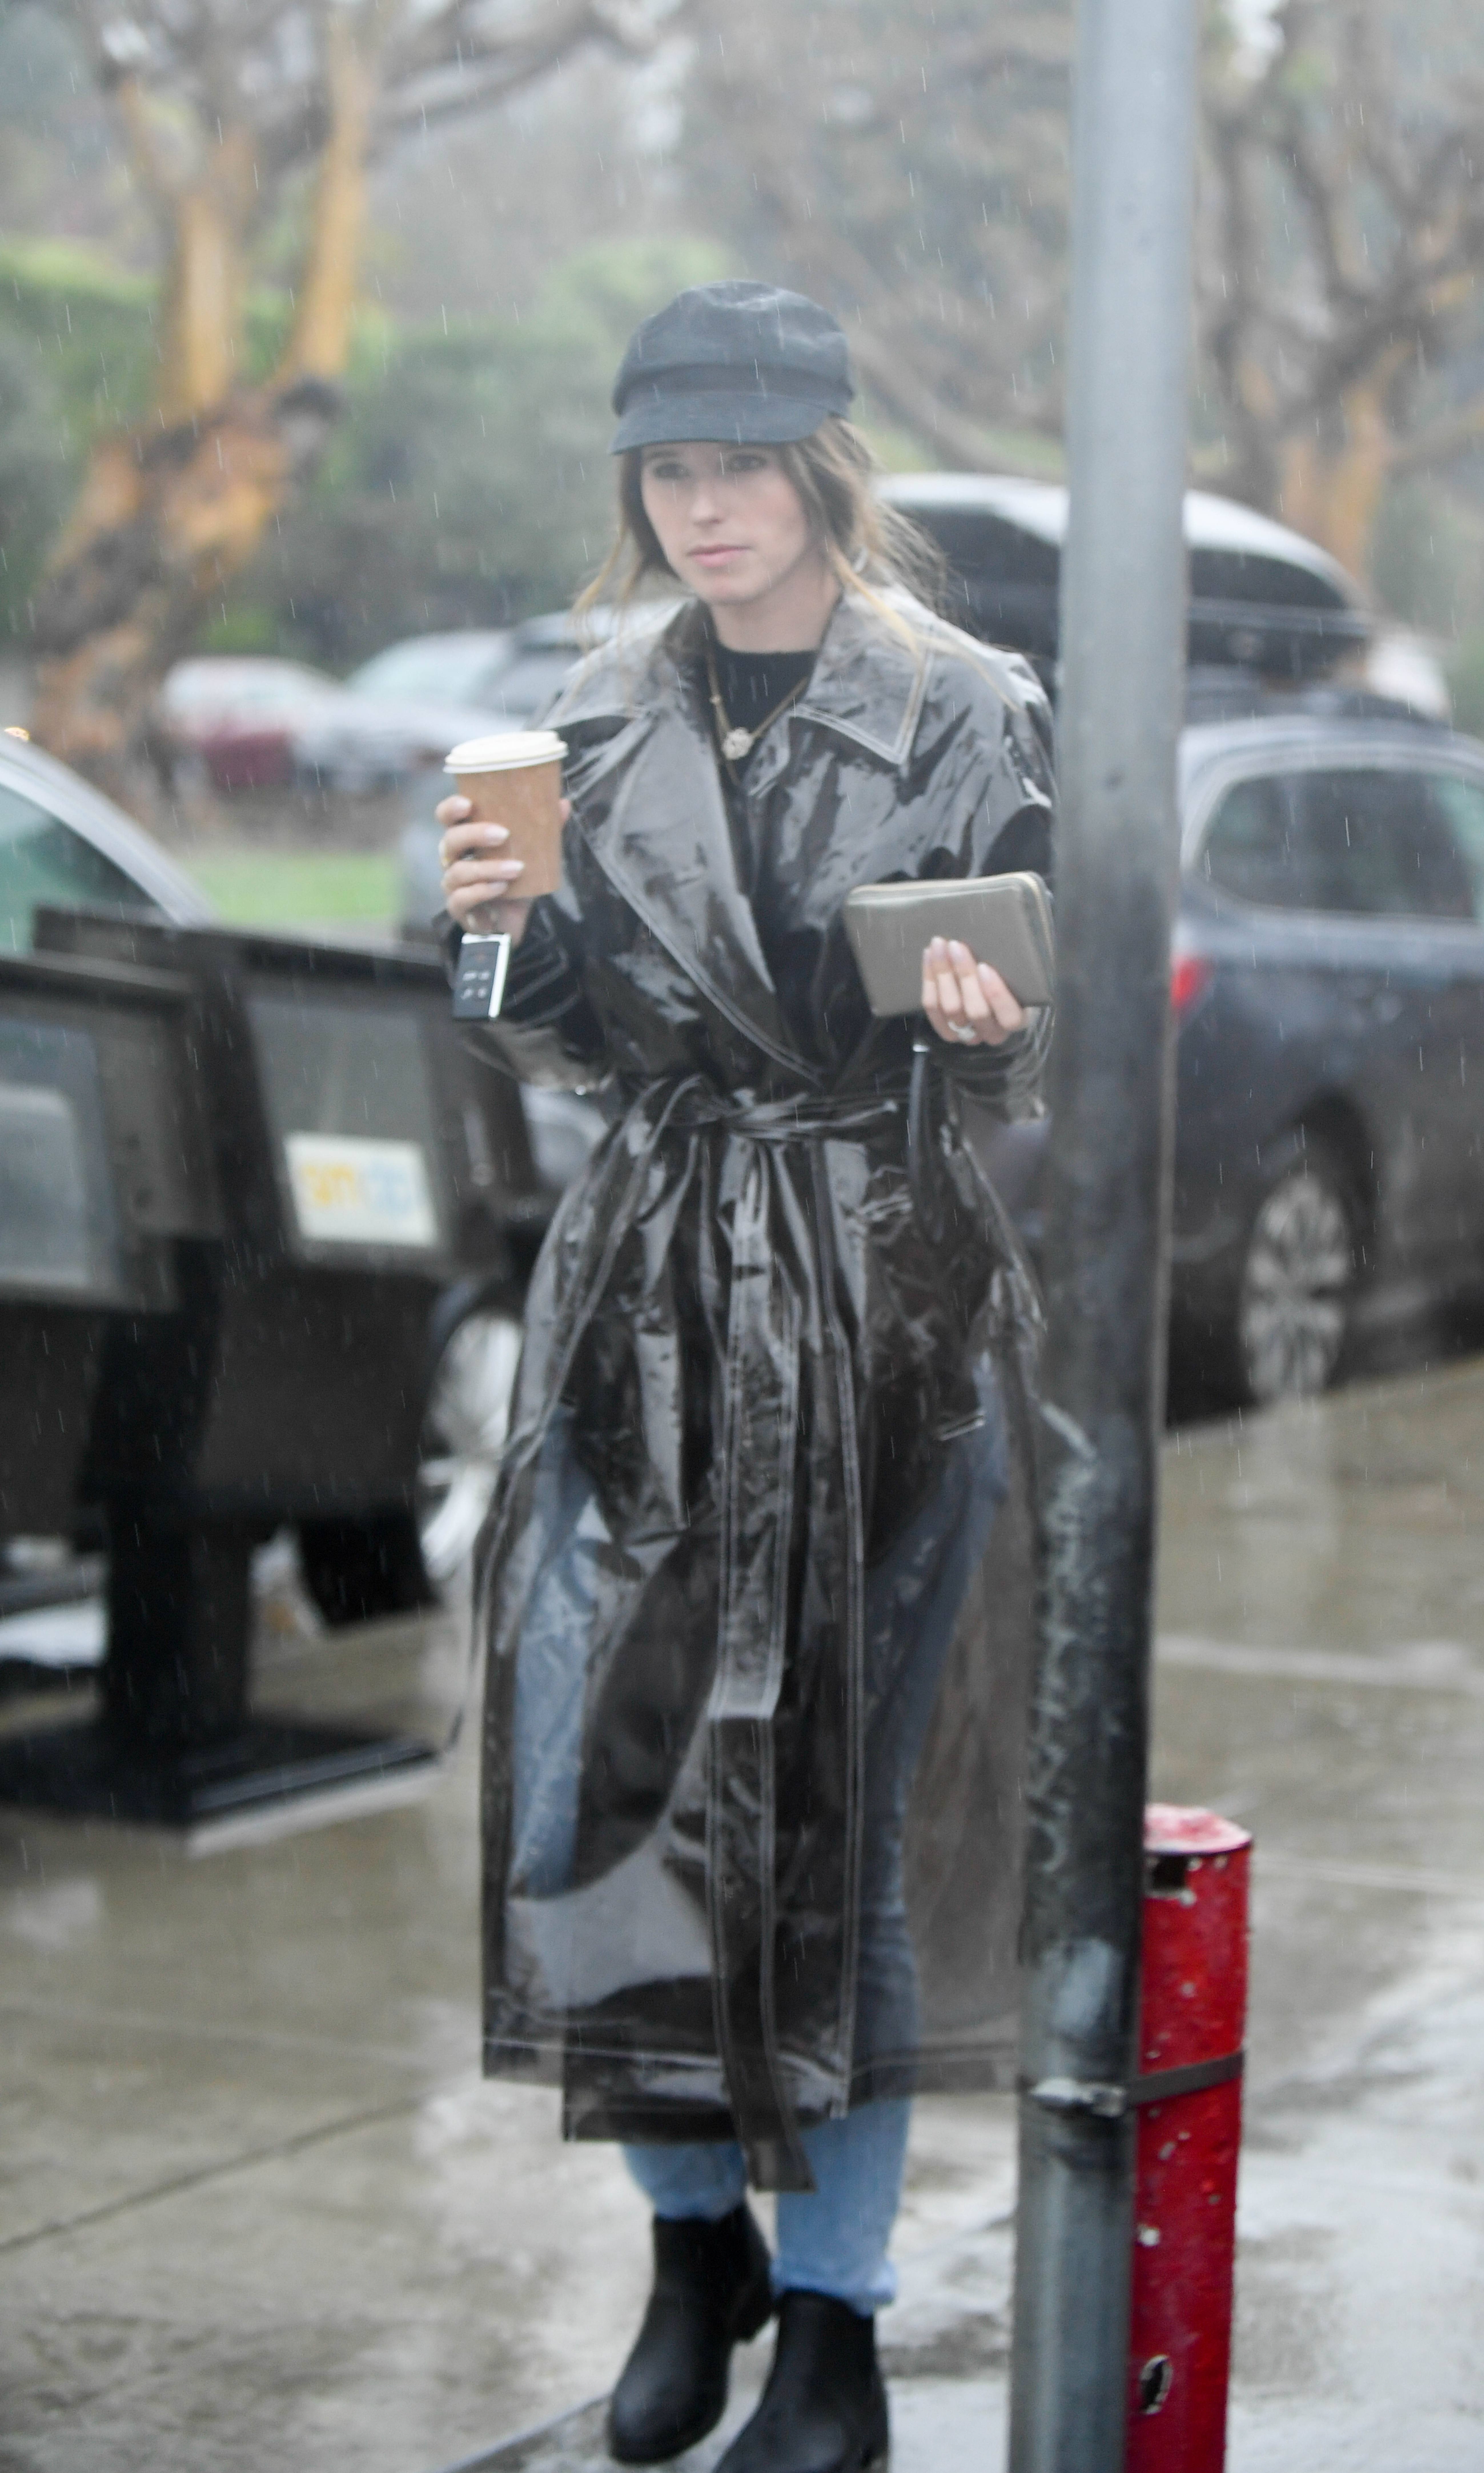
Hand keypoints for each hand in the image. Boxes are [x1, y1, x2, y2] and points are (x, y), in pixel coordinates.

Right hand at [437, 793, 569, 939]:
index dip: (450, 809)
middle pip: (450, 841)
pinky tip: (502, 888)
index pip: (446, 819)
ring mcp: (453, 885)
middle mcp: (453, 860)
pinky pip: (461, 898)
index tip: (468, 804)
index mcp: (465, 840)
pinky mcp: (458, 909)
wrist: (511, 921)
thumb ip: (543, 830)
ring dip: (488, 868)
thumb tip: (564, 804)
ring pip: (458, 872)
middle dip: (475, 835)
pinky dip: (482, 892)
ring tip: (516, 868)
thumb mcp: (530, 855)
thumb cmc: (514, 882)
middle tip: (504, 834)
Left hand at [921, 937, 1025, 1048]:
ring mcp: (966, 1034)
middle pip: (976, 1011)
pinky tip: (928, 955)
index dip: (996, 994)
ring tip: (939, 945)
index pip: (1009, 1017)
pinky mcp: (945, 1029)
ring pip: (951, 1008)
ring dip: (943, 973)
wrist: (987, 997)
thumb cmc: (1009, 980)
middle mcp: (992, 1033)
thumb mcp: (1017, 976)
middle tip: (956, 945)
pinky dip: (929, 979)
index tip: (985, 967)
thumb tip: (993, 943)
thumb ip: (1010, 968)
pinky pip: (932, 1006)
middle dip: (964, 975)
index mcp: (1016, 1020)